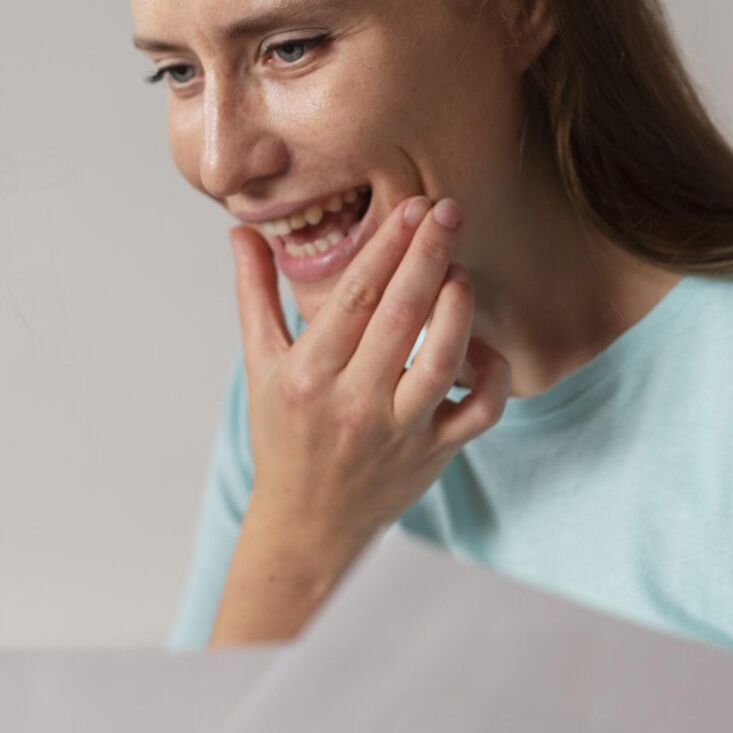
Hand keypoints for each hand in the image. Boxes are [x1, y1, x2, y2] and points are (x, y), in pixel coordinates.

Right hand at [227, 196, 509, 572]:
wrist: (306, 526)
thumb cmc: (282, 438)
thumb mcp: (259, 368)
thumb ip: (255, 296)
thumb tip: (241, 233)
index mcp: (307, 376)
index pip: (354, 296)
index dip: (387, 245)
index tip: (410, 206)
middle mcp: (353, 403)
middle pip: (402, 314)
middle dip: (429, 254)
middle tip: (447, 210)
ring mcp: (399, 430)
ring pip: (445, 356)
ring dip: (459, 304)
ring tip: (459, 271)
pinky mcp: (435, 453)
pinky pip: (482, 408)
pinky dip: (491, 372)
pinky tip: (477, 345)